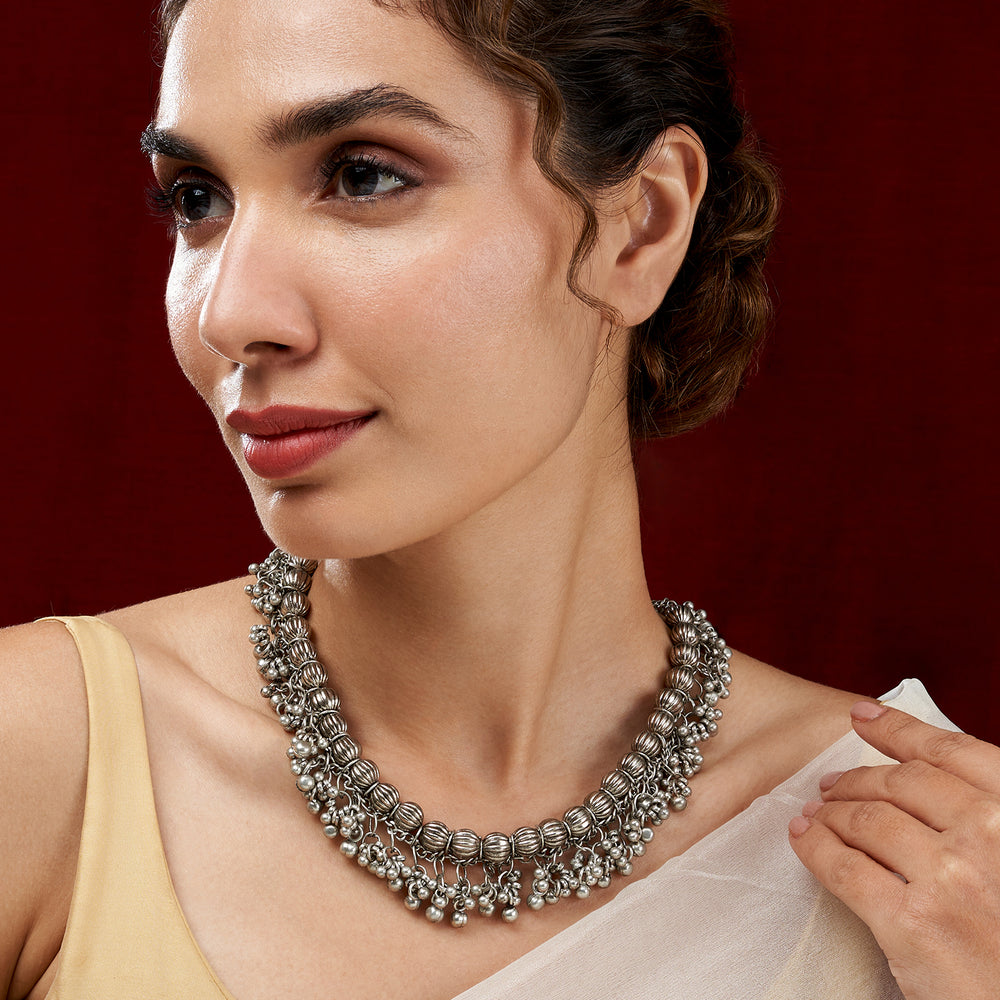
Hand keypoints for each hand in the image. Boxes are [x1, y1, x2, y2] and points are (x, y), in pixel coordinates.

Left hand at [788, 701, 999, 999]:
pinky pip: (844, 866)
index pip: (952, 753)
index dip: (899, 728)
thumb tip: (934, 788)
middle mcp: (988, 837)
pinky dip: (815, 846)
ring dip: (832, 810)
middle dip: (858, 776)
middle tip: (832, 782)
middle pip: (901, 783)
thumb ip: (988, 824)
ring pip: (865, 819)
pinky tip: (804, 839)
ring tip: (816, 812)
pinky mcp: (910, 924)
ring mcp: (948, 879)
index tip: (863, 716)